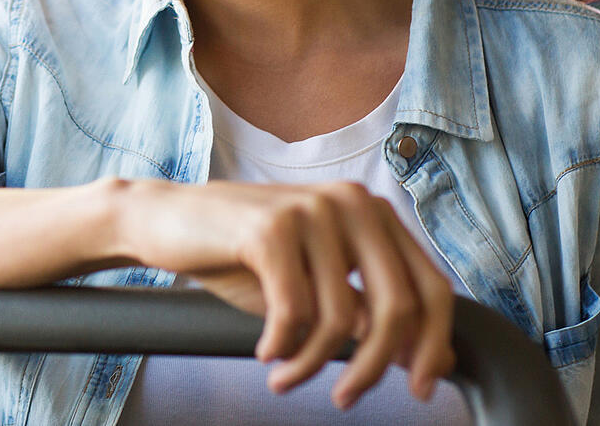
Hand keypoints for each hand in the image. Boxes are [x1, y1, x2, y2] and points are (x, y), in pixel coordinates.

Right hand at [116, 179, 455, 406]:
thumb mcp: (316, 285)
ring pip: (341, 318)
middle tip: (346, 397)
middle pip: (399, 307)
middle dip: (376, 366)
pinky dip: (282, 346)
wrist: (165, 221)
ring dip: (312, 364)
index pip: (433, 287)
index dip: (434, 345)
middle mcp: (352, 203)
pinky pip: (295, 313)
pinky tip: (265, 351)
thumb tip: (431, 362)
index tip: (421, 387)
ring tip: (286, 376)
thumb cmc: (242, 255)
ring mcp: (312, 210)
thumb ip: (369, 310)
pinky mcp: (272, 228)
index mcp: (372, 213)